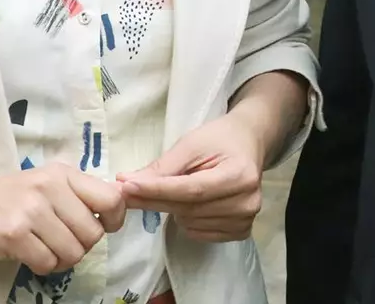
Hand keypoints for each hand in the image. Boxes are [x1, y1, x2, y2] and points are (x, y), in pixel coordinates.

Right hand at [0, 162, 125, 275]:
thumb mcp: (40, 187)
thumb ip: (73, 197)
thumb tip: (115, 212)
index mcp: (61, 173)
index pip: (112, 197)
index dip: (113, 221)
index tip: (98, 229)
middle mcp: (49, 186)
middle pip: (93, 233)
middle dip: (79, 248)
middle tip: (55, 244)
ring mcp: (31, 209)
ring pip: (73, 252)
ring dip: (59, 260)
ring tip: (39, 249)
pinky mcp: (12, 233)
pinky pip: (47, 264)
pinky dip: (40, 267)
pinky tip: (25, 255)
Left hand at [118, 111, 266, 242]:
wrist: (247, 144)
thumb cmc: (219, 140)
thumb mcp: (191, 144)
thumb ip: (163, 167)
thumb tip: (127, 184)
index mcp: (240, 174)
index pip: (191, 189)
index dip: (158, 190)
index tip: (127, 187)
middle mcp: (247, 201)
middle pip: (188, 208)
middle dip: (155, 200)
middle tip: (128, 190)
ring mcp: (246, 219)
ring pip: (190, 223)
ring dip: (174, 209)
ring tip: (181, 188)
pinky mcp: (241, 231)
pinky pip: (200, 234)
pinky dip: (188, 221)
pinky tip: (194, 203)